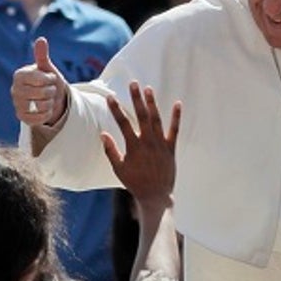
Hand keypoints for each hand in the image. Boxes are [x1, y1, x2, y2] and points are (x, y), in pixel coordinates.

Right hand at [13, 37, 69, 125]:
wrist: (50, 98)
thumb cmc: (47, 80)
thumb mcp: (47, 68)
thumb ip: (42, 55)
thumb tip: (41, 39)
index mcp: (19, 75)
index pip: (39, 78)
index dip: (49, 79)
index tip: (49, 78)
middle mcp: (15, 89)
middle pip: (42, 93)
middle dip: (51, 91)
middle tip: (49, 90)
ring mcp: (17, 104)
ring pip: (42, 106)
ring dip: (50, 103)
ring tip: (46, 99)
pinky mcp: (21, 117)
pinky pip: (39, 118)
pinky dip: (46, 114)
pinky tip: (44, 109)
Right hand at [102, 82, 180, 208]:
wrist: (156, 196)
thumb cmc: (135, 183)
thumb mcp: (119, 168)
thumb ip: (110, 151)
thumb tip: (102, 134)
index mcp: (134, 147)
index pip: (123, 123)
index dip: (116, 109)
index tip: (110, 97)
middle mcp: (148, 143)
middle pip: (141, 116)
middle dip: (136, 99)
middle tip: (133, 83)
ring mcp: (161, 145)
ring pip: (156, 120)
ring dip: (152, 103)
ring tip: (148, 89)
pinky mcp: (171, 148)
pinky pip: (174, 130)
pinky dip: (176, 117)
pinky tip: (177, 103)